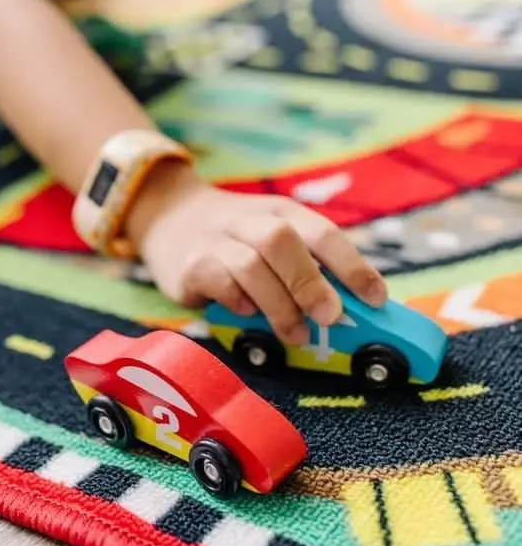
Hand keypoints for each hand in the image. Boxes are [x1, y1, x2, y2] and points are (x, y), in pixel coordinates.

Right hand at [126, 163, 386, 345]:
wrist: (168, 215)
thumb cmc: (234, 238)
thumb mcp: (269, 236)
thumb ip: (303, 265)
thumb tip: (348, 310)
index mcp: (280, 212)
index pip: (322, 233)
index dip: (352, 265)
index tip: (375, 299)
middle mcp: (249, 220)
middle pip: (282, 242)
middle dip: (310, 282)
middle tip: (330, 317)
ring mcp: (216, 240)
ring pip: (250, 265)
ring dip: (279, 303)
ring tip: (296, 333)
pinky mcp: (190, 264)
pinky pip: (218, 281)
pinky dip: (238, 301)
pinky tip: (247, 312)